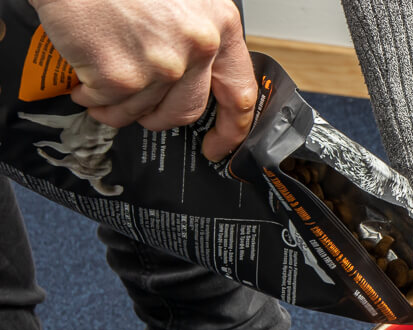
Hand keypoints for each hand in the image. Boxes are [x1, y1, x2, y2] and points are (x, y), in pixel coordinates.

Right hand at [30, 0, 256, 160]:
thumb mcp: (179, 2)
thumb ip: (194, 39)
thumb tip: (193, 81)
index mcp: (219, 24)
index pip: (239, 91)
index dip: (231, 127)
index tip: (219, 143)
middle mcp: (199, 46)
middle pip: (187, 110)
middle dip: (160, 118)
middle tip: (143, 111)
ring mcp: (163, 65)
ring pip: (144, 111)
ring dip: (119, 106)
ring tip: (101, 83)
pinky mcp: (123, 77)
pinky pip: (109, 105)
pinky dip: (92, 97)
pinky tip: (84, 77)